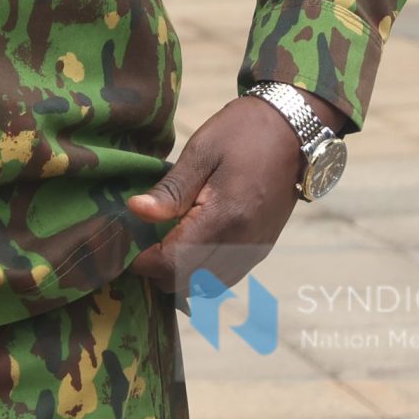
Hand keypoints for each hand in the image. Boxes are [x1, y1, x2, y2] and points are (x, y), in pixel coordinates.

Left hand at [126, 91, 340, 290]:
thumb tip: (135, 211)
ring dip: (179, 275)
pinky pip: (225, 277)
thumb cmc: (242, 134)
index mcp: (225, 218)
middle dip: (158, 271)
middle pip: (188, 283)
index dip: (144, 261)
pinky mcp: (261, 249)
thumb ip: (170, 190)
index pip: (174, 263)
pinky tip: (188, 247)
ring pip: (207, 287)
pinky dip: (201, 272)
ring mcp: (256, 250)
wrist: (292, 131)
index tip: (126, 244)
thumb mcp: (201, 152)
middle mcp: (243, 243)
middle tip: (141, 243)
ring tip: (162, 245)